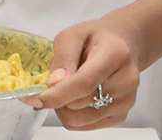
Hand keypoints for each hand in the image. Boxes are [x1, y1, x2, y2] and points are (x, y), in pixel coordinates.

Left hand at [27, 13, 143, 129]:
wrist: (124, 46)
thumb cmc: (96, 38)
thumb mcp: (73, 35)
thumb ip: (63, 57)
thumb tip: (54, 83)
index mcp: (114, 55)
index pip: (84, 83)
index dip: (57, 94)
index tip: (36, 99)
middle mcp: (125, 81)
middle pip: (80, 104)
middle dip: (58, 96)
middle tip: (56, 81)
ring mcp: (125, 102)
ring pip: (80, 120)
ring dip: (64, 108)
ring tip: (68, 88)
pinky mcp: (121, 116)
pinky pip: (86, 126)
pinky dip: (74, 115)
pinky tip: (78, 97)